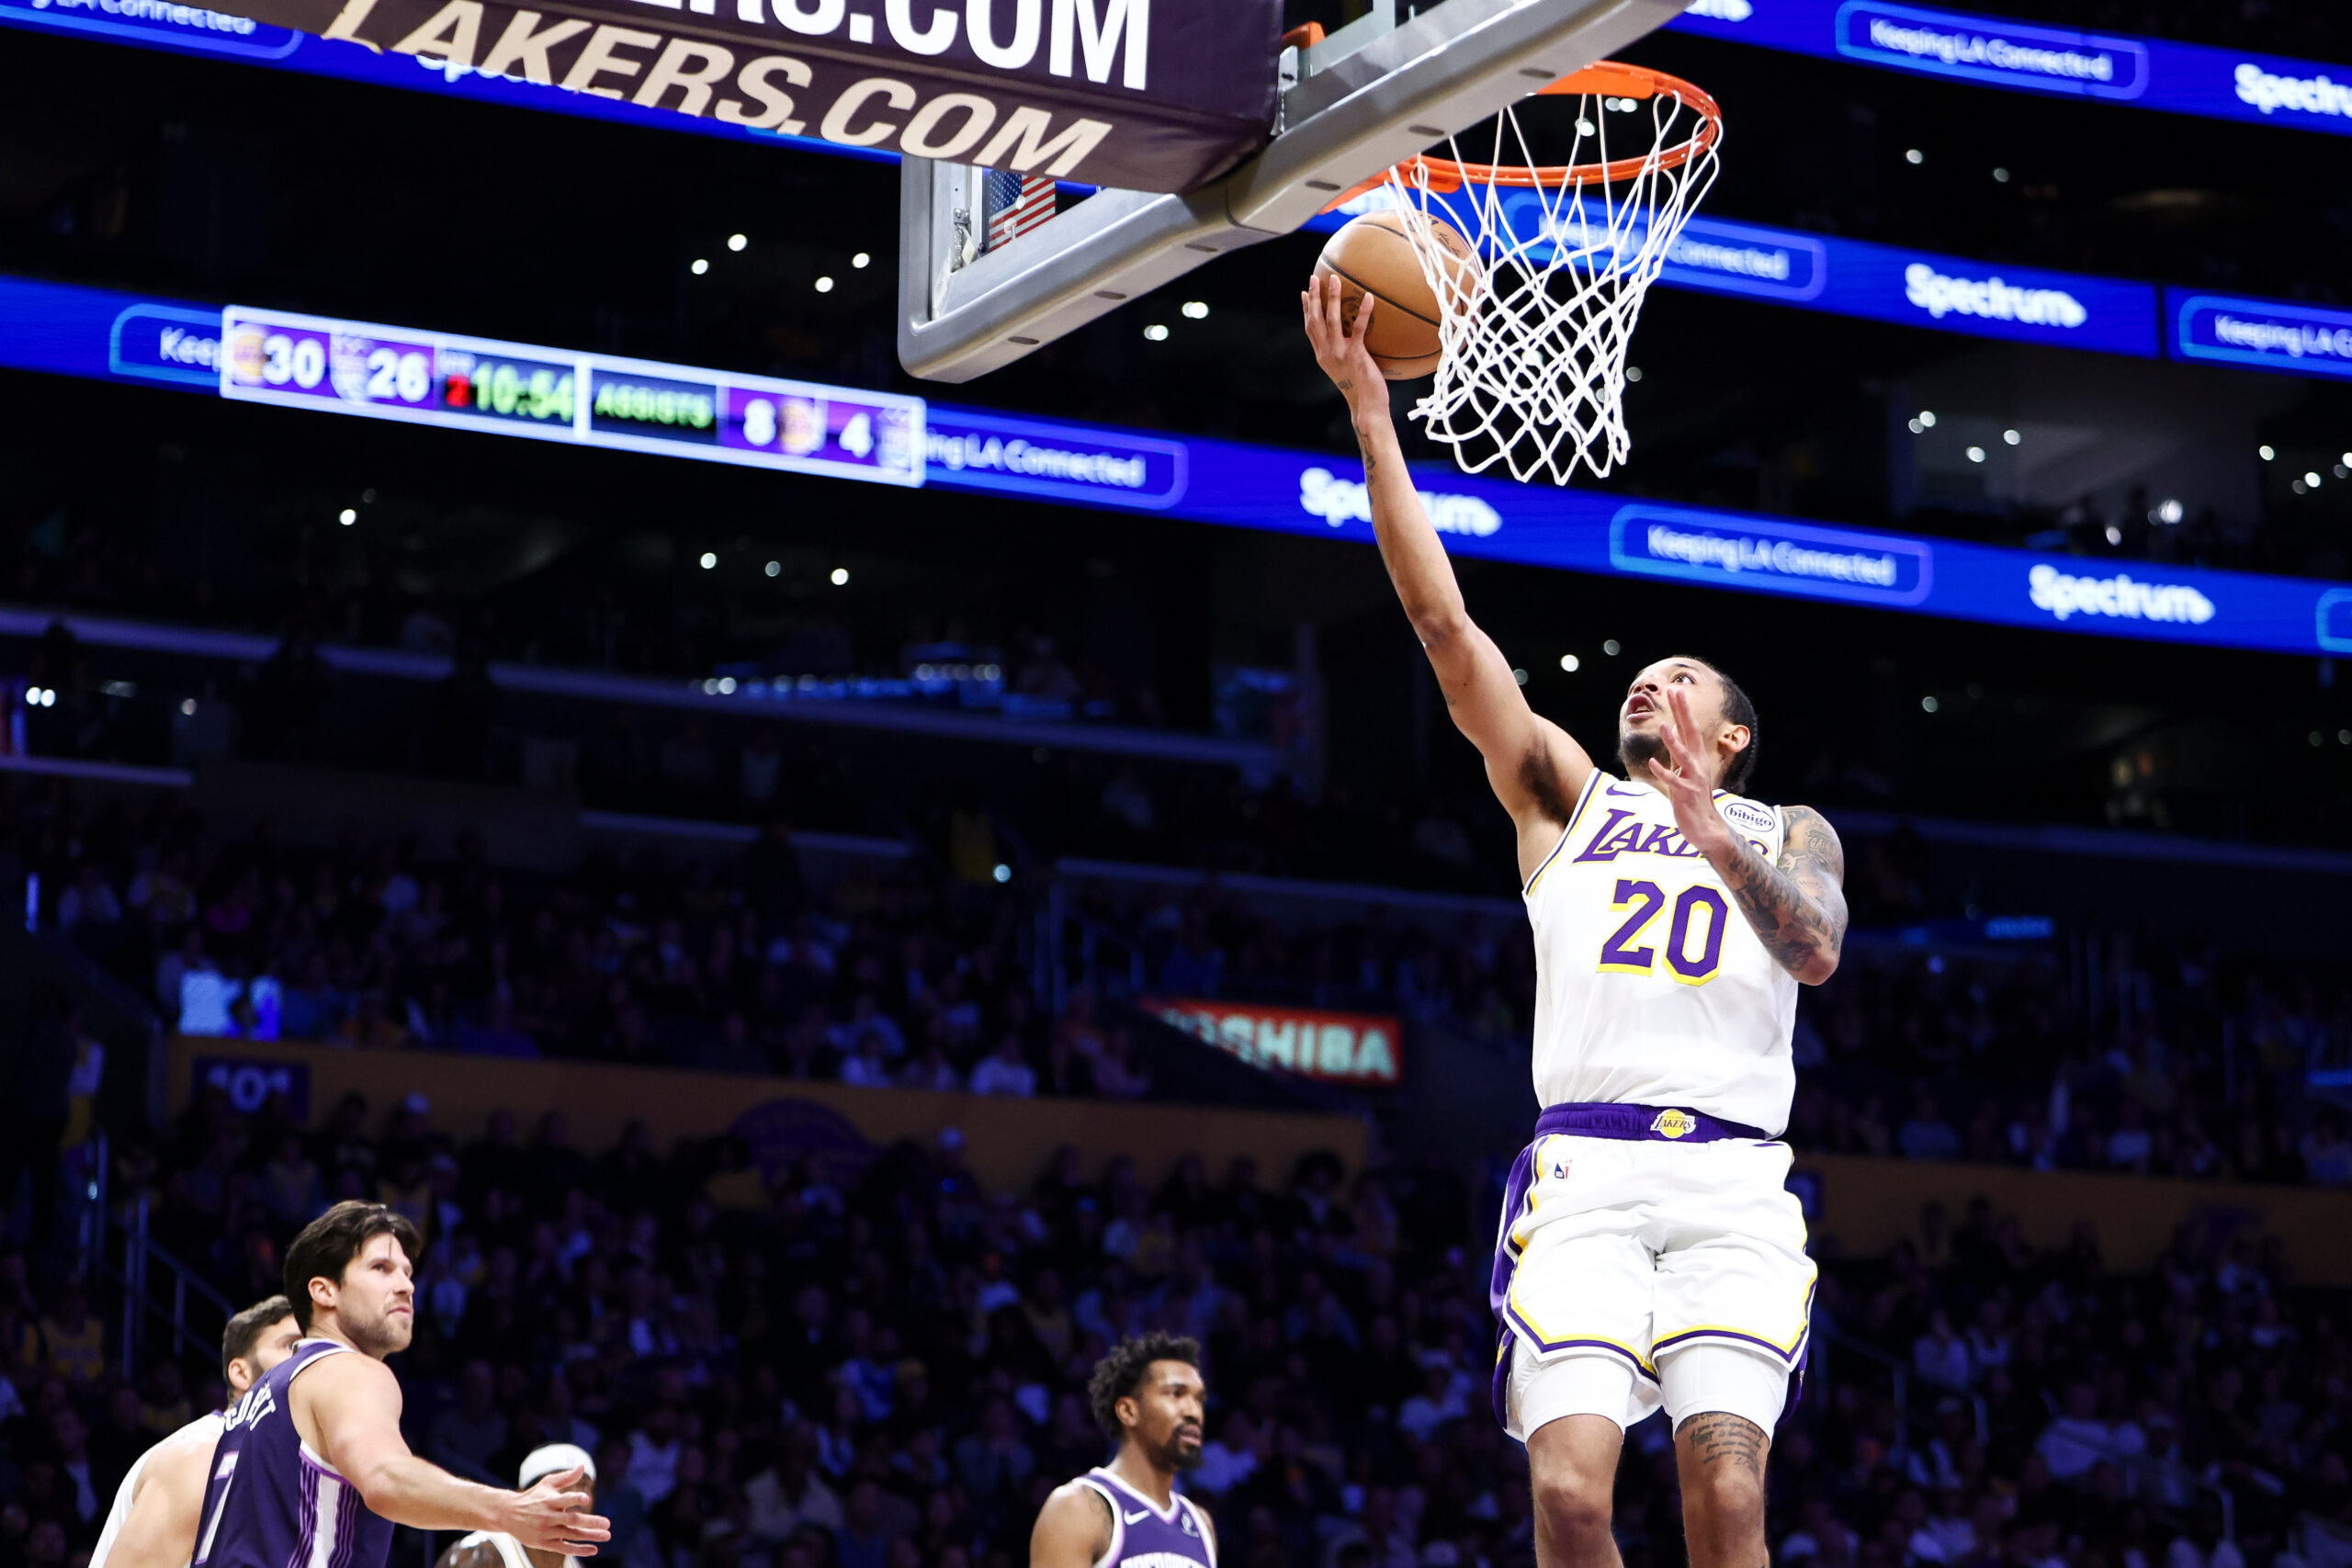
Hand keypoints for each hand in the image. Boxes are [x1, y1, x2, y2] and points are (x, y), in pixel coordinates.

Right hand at [500, 1470, 610, 1556]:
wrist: (509, 1514)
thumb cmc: (533, 1496)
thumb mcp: (547, 1483)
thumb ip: (566, 1477)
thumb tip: (582, 1466)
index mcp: (550, 1501)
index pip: (564, 1500)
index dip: (574, 1498)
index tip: (586, 1498)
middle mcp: (548, 1516)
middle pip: (571, 1520)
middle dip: (590, 1522)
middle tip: (607, 1524)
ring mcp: (546, 1531)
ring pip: (571, 1535)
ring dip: (589, 1536)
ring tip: (606, 1535)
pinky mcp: (544, 1543)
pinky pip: (564, 1548)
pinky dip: (578, 1550)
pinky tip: (593, 1549)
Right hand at [1301, 273, 1383, 409]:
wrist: (1366, 407)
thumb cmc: (1362, 391)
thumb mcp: (1346, 371)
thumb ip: (1344, 355)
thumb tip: (1354, 340)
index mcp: (1322, 356)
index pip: (1310, 329)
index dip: (1306, 310)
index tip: (1305, 293)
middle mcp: (1326, 353)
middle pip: (1315, 321)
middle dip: (1314, 298)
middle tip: (1314, 278)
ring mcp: (1339, 354)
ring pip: (1331, 320)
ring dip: (1331, 298)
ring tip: (1335, 280)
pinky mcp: (1355, 355)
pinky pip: (1357, 329)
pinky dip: (1362, 312)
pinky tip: (1368, 297)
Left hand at [1644, 686, 1735, 858]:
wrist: (1705, 828)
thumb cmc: (1692, 798)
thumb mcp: (1685, 771)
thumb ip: (1679, 751)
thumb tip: (1672, 729)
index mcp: (1695, 758)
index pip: (1689, 728)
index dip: (1682, 710)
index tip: (1675, 690)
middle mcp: (1697, 764)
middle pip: (1690, 734)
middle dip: (1682, 713)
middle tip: (1675, 692)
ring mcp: (1693, 779)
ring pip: (1683, 756)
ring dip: (1673, 741)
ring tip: (1664, 725)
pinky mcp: (1685, 795)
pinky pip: (1673, 782)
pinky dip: (1664, 772)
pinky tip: (1652, 763)